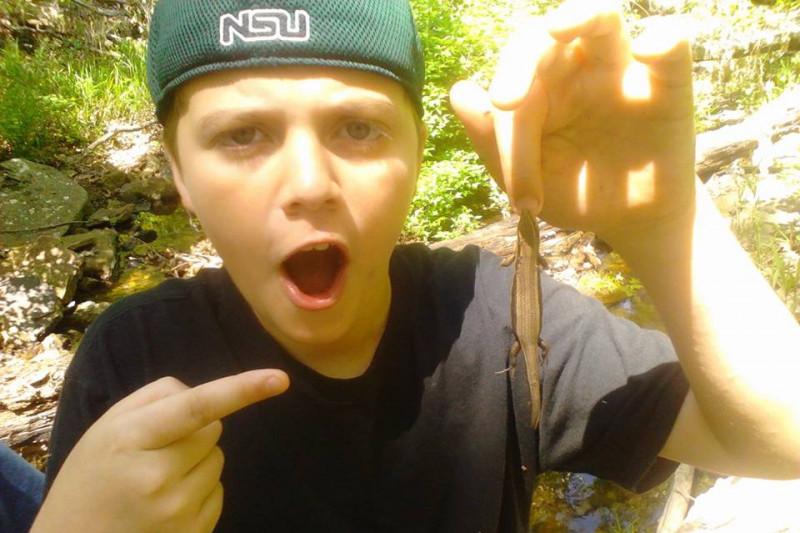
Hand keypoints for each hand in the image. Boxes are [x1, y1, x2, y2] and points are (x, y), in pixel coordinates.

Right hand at [32, 370, 289, 532]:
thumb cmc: (91, 479)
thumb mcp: (107, 429)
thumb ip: (155, 399)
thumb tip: (207, 396)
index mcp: (130, 439)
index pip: (197, 407)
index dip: (241, 389)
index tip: (280, 379)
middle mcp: (156, 477)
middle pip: (213, 430)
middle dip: (193, 433)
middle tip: (152, 454)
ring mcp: (176, 511)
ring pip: (218, 461)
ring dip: (196, 464)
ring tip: (154, 483)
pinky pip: (218, 493)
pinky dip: (199, 492)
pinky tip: (163, 505)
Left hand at [451, 0, 695, 245]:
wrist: (628, 222)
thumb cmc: (574, 191)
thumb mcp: (525, 178)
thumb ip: (492, 139)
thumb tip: (459, 91)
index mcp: (537, 85)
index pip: (508, 78)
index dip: (504, 123)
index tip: (520, 191)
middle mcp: (575, 67)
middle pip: (543, 36)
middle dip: (519, 63)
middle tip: (506, 105)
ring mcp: (622, 70)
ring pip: (602, 18)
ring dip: (581, 13)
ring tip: (559, 26)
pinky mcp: (669, 86)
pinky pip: (671, 47)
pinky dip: (663, 40)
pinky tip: (648, 49)